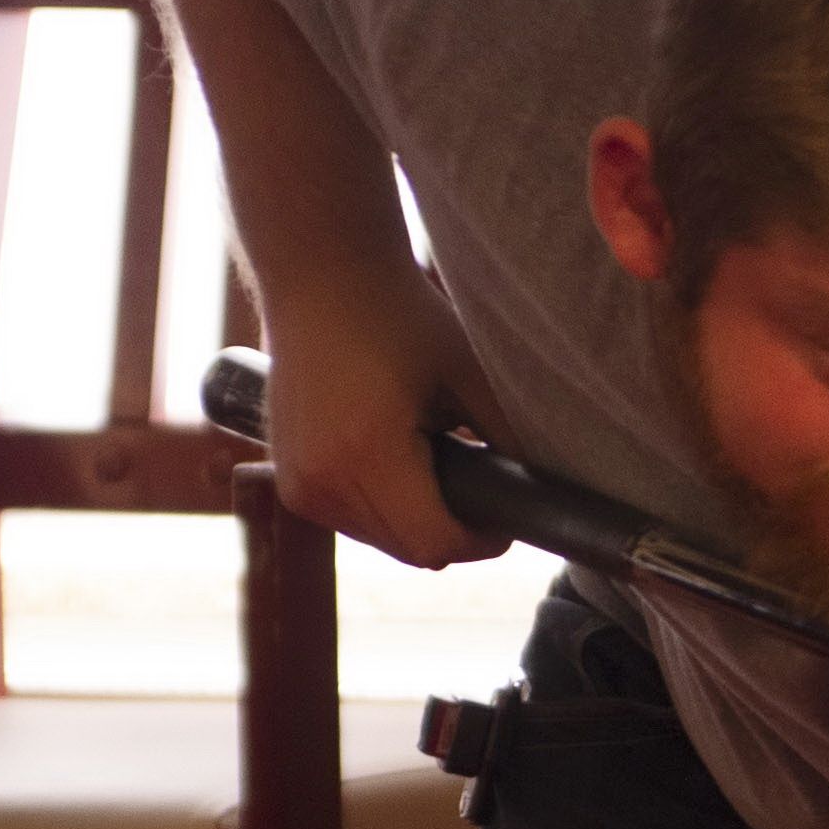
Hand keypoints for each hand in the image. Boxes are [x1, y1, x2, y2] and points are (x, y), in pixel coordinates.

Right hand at [257, 267, 516, 568]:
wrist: (321, 278)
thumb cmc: (400, 316)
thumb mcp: (468, 374)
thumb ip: (506, 438)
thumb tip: (540, 490)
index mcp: (365, 454)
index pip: (434, 543)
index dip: (482, 541)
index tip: (511, 515)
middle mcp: (320, 480)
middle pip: (409, 550)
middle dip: (456, 530)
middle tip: (488, 485)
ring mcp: (297, 485)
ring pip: (381, 541)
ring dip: (419, 521)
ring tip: (444, 462)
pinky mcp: (288, 480)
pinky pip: (352, 521)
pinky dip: (386, 508)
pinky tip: (406, 464)